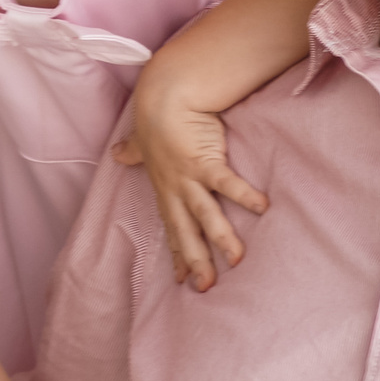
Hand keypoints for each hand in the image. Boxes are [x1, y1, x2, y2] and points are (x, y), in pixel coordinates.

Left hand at [112, 87, 266, 292]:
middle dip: (196, 261)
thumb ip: (133, 152)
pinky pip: (226, 183)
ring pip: (206, 215)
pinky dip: (243, 195)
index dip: (177, 254)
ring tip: (237, 260)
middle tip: (206, 287)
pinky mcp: (204, 161)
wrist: (164, 93)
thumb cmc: (155, 115)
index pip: (172, 227)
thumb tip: (117, 153)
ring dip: (221, 239)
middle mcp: (175, 189)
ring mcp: (189, 178)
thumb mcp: (141, 141)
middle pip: (187, 232)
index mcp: (165, 188)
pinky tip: (262, 208)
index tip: (181, 280)